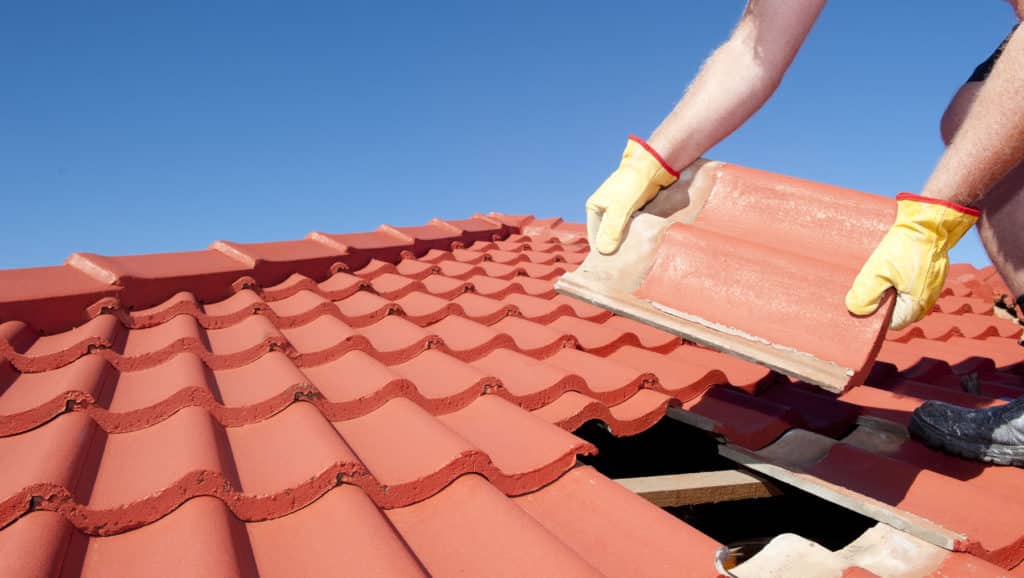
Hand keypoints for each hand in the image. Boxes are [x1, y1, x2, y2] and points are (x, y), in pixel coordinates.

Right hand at [586, 136, 678, 253]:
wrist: (653, 166)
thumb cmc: (633, 184)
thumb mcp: (620, 208)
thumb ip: (612, 229)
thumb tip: (603, 251)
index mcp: (594, 207)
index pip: (595, 236)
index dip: (603, 250)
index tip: (614, 265)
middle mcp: (603, 209)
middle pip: (607, 235)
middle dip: (616, 247)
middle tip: (626, 262)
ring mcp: (618, 209)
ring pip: (620, 232)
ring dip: (626, 242)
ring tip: (634, 256)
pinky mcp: (631, 209)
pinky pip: (630, 227)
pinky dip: (635, 234)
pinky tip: (641, 244)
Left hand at [846, 193, 979, 329]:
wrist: (928, 223)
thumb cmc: (905, 247)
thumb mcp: (878, 271)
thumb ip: (866, 294)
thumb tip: (856, 310)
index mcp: (916, 305)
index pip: (891, 323)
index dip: (874, 315)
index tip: (862, 301)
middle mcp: (926, 300)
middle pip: (897, 311)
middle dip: (880, 301)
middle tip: (866, 285)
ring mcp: (930, 287)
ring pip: (902, 296)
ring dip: (888, 289)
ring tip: (876, 274)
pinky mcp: (930, 275)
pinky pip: (909, 284)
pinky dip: (897, 280)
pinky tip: (888, 268)